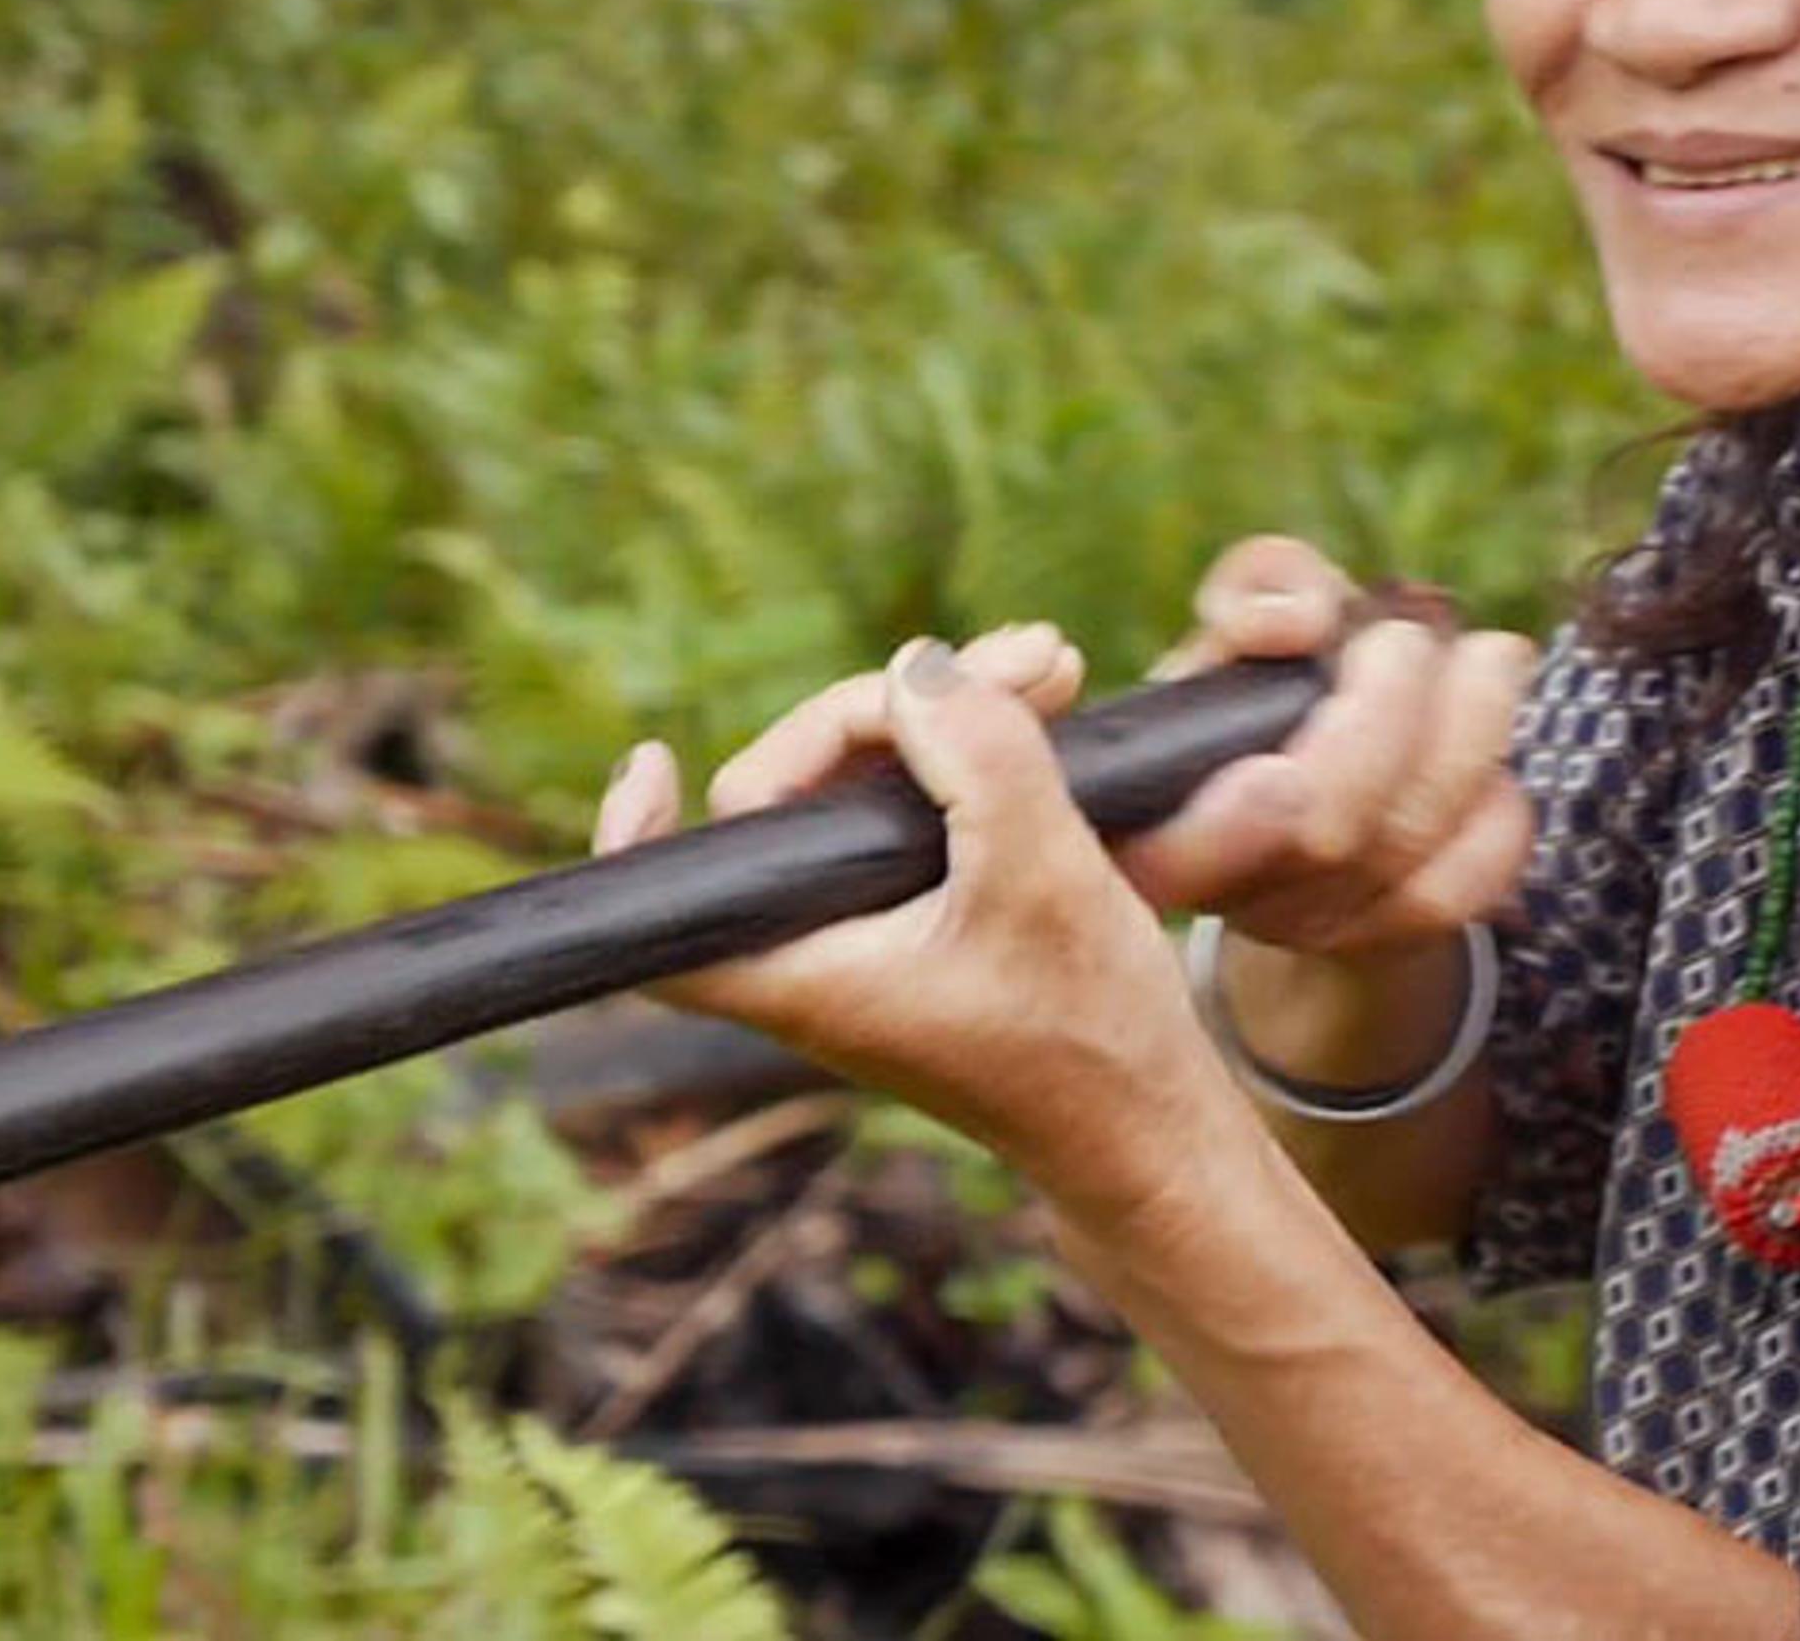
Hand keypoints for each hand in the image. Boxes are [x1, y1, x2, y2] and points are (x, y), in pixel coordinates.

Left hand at [594, 625, 1242, 1221]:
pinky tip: (1041, 714)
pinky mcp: (936, 931)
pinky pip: (921, 826)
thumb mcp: (1042, 877)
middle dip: (887, 712)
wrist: (1158, 1133)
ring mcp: (882, 944)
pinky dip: (970, 765)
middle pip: (788, 802)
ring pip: (867, 802)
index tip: (651, 757)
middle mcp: (827, 959)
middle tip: (1011, 665)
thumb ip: (978, 759)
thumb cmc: (1090, 1039)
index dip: (642, 833)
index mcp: (810, 969)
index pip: (670, 914)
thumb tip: (917, 668)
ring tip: (1051, 670)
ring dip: (948, 723)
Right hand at [1122, 537, 1538, 970]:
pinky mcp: (1394, 936)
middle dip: (1386, 713)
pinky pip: (1470, 881)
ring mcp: (1311, 925)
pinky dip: (1498, 807)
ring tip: (1488, 658)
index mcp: (1152, 816)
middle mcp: (1225, 891)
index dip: (1230, 826)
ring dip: (1467, 731)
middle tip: (1407, 639)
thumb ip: (1257, 590)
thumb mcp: (1244, 618)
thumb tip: (1295, 625)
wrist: (1320, 767)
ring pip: (1407, 841)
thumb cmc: (1270, 678)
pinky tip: (1492, 753)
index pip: (1172, 857)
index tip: (1280, 767)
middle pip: (1324, 829)